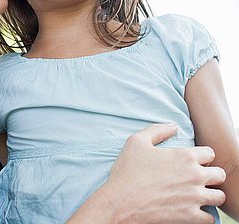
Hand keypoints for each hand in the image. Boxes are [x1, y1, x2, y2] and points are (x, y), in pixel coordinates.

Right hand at [106, 123, 225, 223]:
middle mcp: (194, 176)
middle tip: (198, 179)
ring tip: (198, 196)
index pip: (210, 153)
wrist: (121, 202)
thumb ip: (157, 130)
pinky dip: (204, 216)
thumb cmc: (127, 171)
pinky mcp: (191, 216)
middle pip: (219, 175)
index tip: (193, 162)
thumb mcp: (136, 142)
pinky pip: (210, 219)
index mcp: (184, 156)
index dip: (202, 157)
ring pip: (219, 197)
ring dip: (210, 196)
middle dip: (211, 176)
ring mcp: (195, 197)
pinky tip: (193, 212)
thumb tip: (173, 126)